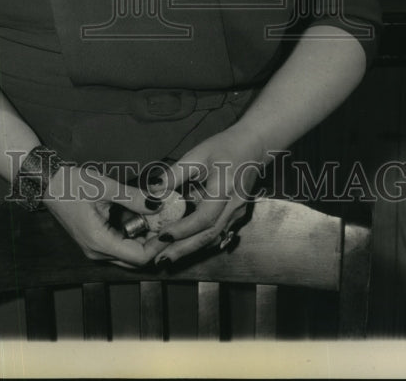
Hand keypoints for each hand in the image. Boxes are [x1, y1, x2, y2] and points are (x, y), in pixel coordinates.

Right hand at [42, 164, 168, 268]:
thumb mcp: (105, 187)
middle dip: (154, 242)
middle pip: (135, 259)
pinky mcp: (93, 240)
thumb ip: (134, 198)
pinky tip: (140, 216)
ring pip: (128, 253)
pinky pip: (119, 245)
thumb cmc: (72, 184)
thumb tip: (159, 203)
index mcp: (99, 243)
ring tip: (156, 216)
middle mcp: (97, 252)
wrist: (47, 182)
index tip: (171, 228)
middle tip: (167, 221)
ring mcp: (94, 248)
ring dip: (144, 238)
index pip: (139, 257)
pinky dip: (132, 234)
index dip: (159, 245)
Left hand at [149, 126, 262, 264]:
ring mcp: (237, 214)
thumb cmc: (224, 147)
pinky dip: (200, 242)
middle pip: (209, 235)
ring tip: (167, 257)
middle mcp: (234, 206)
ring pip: (213, 238)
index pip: (205, 217)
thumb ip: (174, 174)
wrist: (252, 146)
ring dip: (190, 250)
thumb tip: (152, 190)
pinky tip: (184, 247)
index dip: (184, 229)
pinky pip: (218, 234)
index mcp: (224, 189)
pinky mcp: (236, 216)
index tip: (163, 236)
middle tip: (160, 260)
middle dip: (184, 249)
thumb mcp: (197, 155)